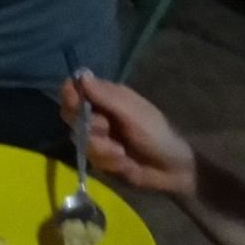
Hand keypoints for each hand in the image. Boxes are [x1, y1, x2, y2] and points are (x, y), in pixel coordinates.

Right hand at [63, 70, 196, 194]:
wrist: (174, 169)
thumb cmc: (157, 134)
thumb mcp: (132, 113)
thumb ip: (105, 96)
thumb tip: (81, 76)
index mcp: (105, 98)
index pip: (73, 90)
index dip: (70, 97)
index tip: (77, 105)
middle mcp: (97, 115)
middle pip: (70, 115)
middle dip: (89, 127)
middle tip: (106, 131)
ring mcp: (97, 138)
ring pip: (80, 140)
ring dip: (102, 149)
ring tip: (122, 153)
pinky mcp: (100, 158)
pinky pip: (92, 159)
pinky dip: (109, 163)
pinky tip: (125, 163)